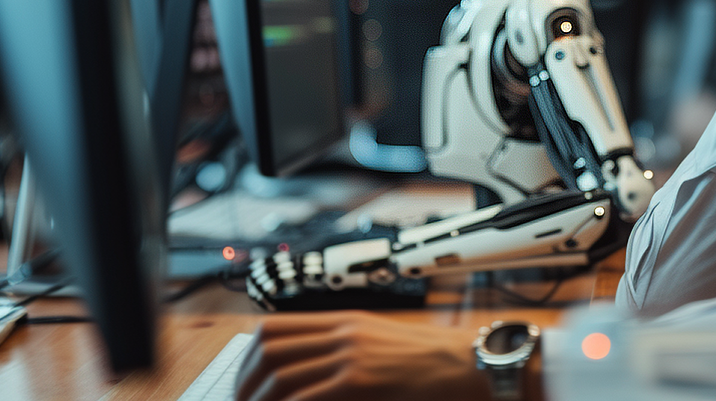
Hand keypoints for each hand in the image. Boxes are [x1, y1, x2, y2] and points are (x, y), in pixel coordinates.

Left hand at [233, 312, 492, 400]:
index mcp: (345, 321)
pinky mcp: (361, 380)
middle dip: (247, 384)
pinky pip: (308, 397)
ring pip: (282, 375)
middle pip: (270, 350)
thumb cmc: (434, 360)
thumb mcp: (382, 343)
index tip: (245, 384)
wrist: (470, 363)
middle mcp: (343, 333)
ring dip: (261, 400)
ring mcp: (351, 355)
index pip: (275, 328)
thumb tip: (307, 372)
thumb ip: (346, 349)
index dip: (248, 359)